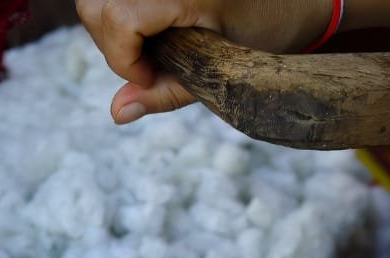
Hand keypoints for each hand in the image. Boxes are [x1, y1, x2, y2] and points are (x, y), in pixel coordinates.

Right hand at [76, 0, 331, 123]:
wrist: (295, 2)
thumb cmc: (266, 38)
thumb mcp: (219, 73)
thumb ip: (167, 92)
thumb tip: (117, 114)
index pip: (117, 19)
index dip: (125, 59)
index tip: (152, 79)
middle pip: (94, 7)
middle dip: (113, 46)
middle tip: (152, 67)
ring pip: (96, 0)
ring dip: (114, 30)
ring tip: (154, 49)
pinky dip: (121, 16)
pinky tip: (153, 32)